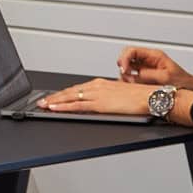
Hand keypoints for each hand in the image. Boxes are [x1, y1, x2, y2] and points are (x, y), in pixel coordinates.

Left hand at [38, 78, 157, 115]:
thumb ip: (108, 97)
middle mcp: (97, 86)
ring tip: (44, 105)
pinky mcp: (99, 104)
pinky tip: (55, 109)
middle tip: (42, 101)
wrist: (150, 97)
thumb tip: (102, 102)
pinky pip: (77, 105)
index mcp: (101, 84)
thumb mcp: (119, 94)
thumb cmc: (139, 97)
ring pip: (70, 97)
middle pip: (70, 91)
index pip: (77, 88)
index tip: (53, 97)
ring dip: (55, 102)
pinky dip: (63, 106)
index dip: (63, 93)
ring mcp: (97, 94)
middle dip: (54, 97)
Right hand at [117, 46, 192, 87]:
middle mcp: (148, 59)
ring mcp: (146, 67)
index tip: (124, 70)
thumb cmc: (182, 82)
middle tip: (124, 74)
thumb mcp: (165, 78)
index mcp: (154, 55)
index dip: (125, 59)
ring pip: (128, 65)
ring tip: (130, 81)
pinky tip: (132, 84)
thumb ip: (147, 75)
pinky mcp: (145, 76)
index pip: (132, 50)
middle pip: (128, 56)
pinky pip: (132, 74)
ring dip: (125, 73)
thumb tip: (132, 75)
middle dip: (123, 65)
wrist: (190, 88)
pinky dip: (128, 79)